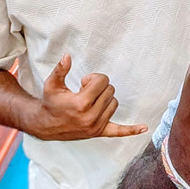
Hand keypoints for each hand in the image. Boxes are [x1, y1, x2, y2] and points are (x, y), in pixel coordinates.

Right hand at [30, 53, 147, 140]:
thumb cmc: (51, 102)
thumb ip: (60, 70)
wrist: (45, 125)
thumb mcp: (51, 84)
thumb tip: (67, 56)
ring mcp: (96, 126)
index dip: (92, 79)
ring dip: (105, 99)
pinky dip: (131, 130)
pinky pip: (118, 131)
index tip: (82, 83)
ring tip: (89, 102)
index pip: (102, 81)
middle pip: (110, 90)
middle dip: (98, 87)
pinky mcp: (99, 132)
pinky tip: (144, 127)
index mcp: (81, 104)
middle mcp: (90, 117)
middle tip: (84, 92)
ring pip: (114, 103)